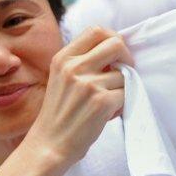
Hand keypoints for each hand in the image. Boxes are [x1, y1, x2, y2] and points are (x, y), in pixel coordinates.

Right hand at [23, 27, 133, 165]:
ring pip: (124, 74)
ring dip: (123, 88)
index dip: (113, 39)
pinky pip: (126, 93)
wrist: (49, 144)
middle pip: (115, 44)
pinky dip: (123, 104)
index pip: (96, 30)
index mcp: (63, 58)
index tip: (116, 54)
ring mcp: (88, 84)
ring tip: (109, 102)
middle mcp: (74, 67)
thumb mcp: (62, 78)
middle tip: (124, 72)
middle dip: (126, 57)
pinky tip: (109, 113)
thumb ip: (83, 62)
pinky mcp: (102, 102)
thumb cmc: (60, 113)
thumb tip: (117, 48)